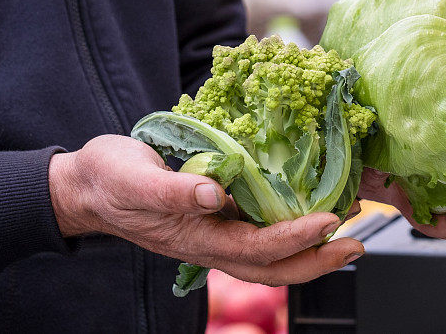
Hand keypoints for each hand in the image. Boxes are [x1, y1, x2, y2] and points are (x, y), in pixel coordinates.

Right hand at [49, 135, 363, 285]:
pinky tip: (309, 215)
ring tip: (347, 232)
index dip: (294, 237)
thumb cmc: (109, 179)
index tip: (328, 220)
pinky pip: (260, 235)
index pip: (256, 248)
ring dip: (311, 251)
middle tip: (357, 244)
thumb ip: (173, 188)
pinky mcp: (216, 221)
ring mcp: (214, 236)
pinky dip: (290, 232)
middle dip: (318, 260)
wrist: (88, 187)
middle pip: (273, 268)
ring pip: (271, 258)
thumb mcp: (134, 177)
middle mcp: (211, 243)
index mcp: (196, 237)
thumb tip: (214, 193)